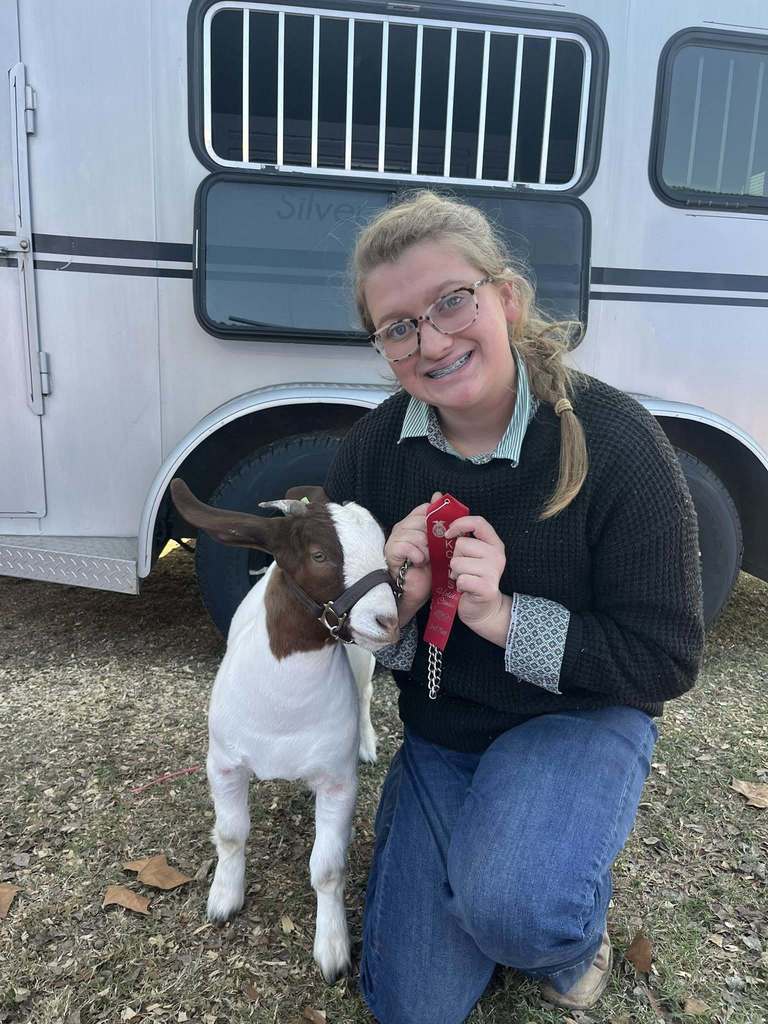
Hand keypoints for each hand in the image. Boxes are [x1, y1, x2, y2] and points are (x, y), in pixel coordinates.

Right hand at [385, 492, 442, 613]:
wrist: (416, 592)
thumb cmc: (428, 569)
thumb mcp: (440, 544)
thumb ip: (440, 522)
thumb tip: (438, 495)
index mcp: (412, 524)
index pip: (424, 509)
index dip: (436, 519)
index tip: (443, 532)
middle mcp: (401, 528)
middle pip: (420, 520)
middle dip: (432, 537)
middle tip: (435, 551)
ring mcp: (394, 539)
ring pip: (414, 533)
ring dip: (425, 548)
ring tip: (427, 559)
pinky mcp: (391, 551)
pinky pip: (406, 545)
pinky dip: (417, 554)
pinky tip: (419, 562)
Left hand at [444, 515, 506, 628]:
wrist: (481, 609)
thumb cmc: (470, 577)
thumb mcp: (465, 552)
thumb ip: (454, 528)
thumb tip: (435, 496)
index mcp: (494, 543)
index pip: (478, 522)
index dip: (460, 524)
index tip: (448, 533)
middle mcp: (497, 555)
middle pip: (462, 545)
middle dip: (454, 557)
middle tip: (459, 568)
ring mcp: (494, 572)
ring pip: (458, 563)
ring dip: (454, 573)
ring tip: (461, 578)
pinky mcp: (487, 588)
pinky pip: (461, 579)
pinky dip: (457, 585)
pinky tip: (463, 589)